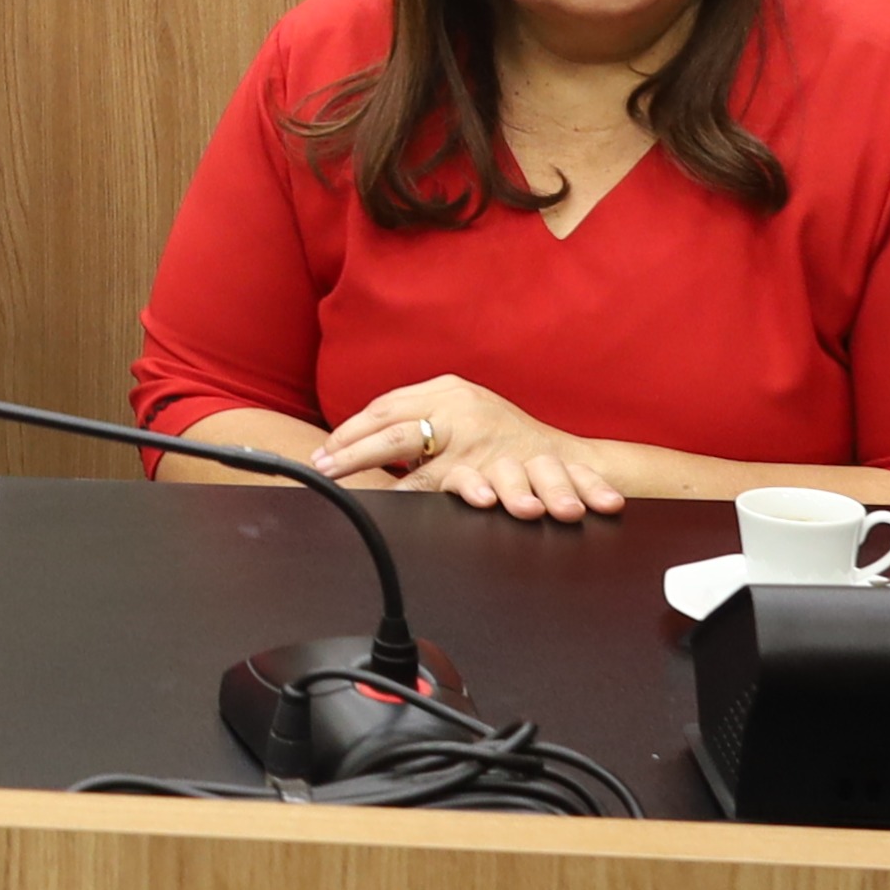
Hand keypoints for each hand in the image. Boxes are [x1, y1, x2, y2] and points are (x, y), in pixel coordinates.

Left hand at [310, 375, 625, 521]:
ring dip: (365, 464)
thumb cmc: (511, 441)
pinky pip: (433, 481)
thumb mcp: (468, 413)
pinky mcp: (481, 465)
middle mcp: (457, 406)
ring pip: (404, 447)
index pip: (388, 405)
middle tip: (320, 467)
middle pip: (388, 423)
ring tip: (337, 480)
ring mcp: (469, 436)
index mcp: (450, 389)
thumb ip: (428, 418)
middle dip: (349, 447)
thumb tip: (372, 439)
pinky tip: (384, 499)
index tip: (326, 450)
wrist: (569, 464)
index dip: (352, 428)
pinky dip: (406, 490)